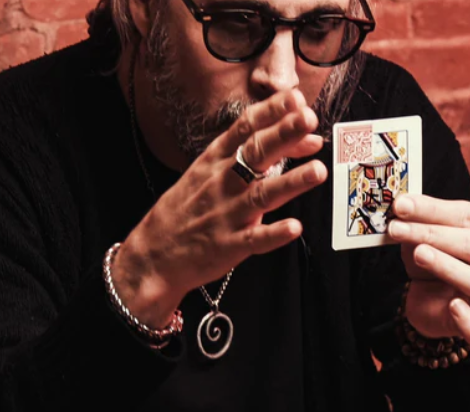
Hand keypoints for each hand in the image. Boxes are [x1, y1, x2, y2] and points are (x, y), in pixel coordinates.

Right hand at [113, 89, 327, 327]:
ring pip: (261, 195)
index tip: (295, 98)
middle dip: (282, 135)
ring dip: (290, 182)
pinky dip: (273, 234)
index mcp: (214, 162)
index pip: (244, 129)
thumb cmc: (184, 210)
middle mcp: (221, 183)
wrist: (152, 255)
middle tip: (307, 119)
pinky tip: (293, 228)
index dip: (270, 112)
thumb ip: (248, 157)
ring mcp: (225, 215)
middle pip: (255, 154)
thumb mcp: (205, 174)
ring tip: (317, 171)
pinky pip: (254, 240)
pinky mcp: (228, 246)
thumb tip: (297, 141)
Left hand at [387, 194, 469, 354]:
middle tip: (398, 229)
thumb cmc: (434, 263)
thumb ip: (417, 224)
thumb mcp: (424, 240)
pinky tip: (454, 306)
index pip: (468, 217)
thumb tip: (400, 206)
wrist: (433, 303)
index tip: (400, 205)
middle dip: (433, 234)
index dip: (433, 210)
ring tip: (419, 254)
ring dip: (449, 267)